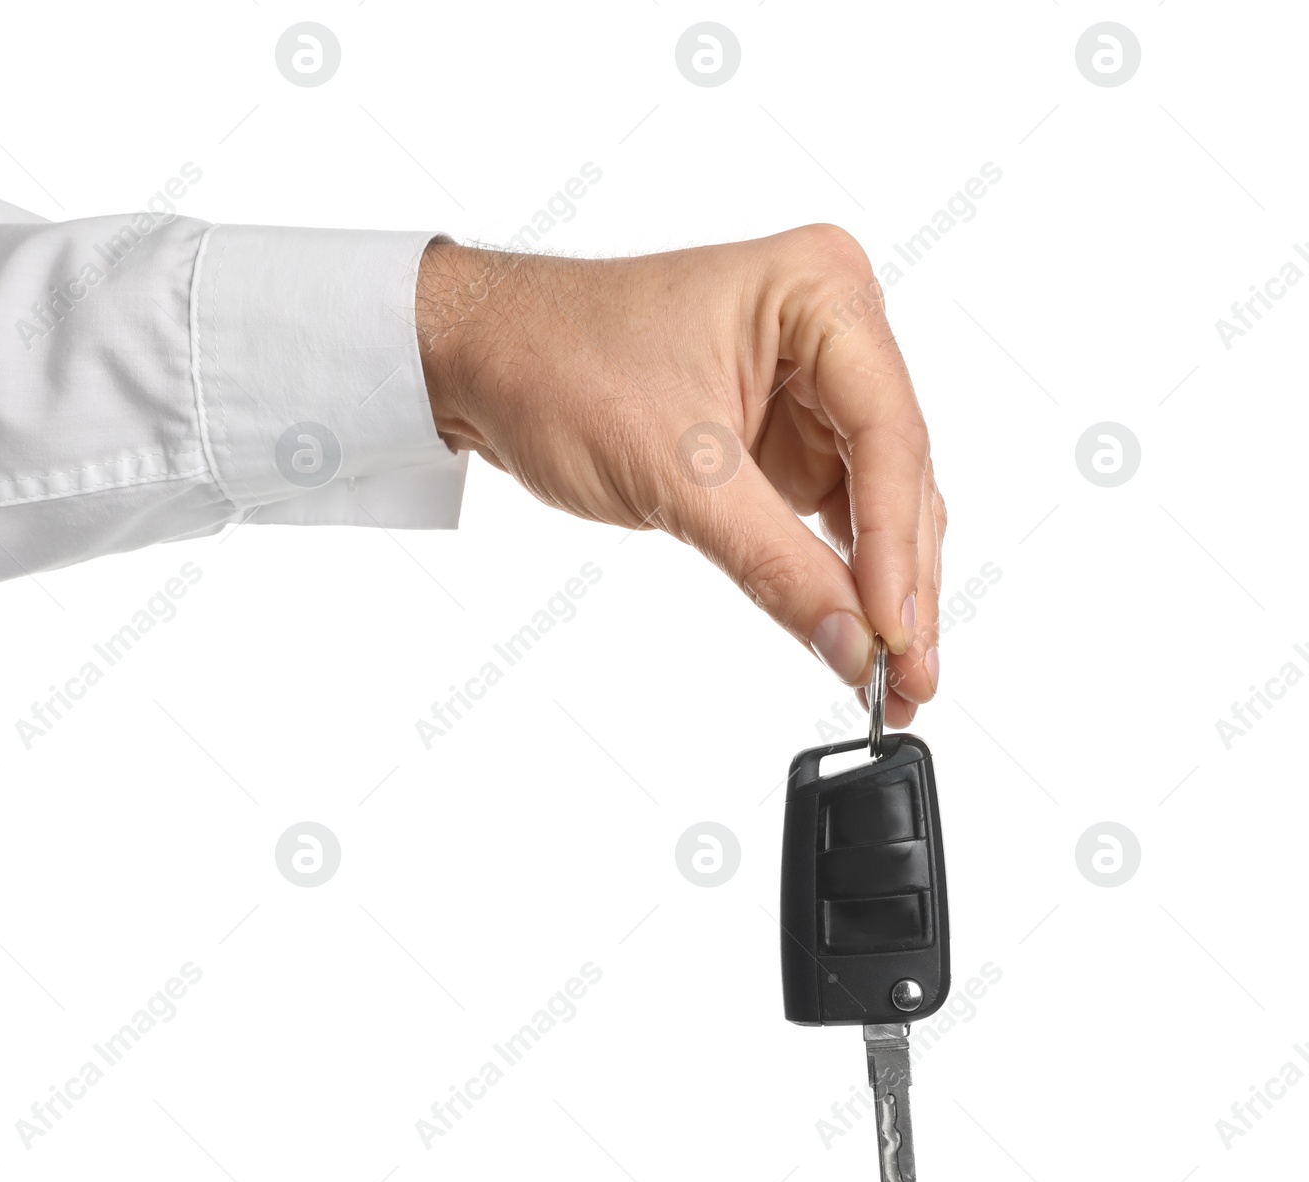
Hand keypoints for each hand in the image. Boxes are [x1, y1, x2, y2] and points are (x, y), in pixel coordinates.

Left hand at [415, 226, 942, 725]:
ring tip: (896, 681)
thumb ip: (774, 563)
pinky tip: (858, 636)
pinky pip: (834, 513)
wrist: (478, 358)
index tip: (896, 636)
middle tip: (911, 679)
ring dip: (882, 590)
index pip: (889, 434)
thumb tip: (853, 648)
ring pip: (877, 502)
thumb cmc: (557, 366)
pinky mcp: (782, 435)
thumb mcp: (673, 472)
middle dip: (901, 582)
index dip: (895, 546)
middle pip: (897, 472)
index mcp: (820, 293)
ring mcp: (812, 386)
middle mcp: (833, 330)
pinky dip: (841, 575)